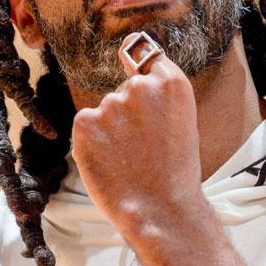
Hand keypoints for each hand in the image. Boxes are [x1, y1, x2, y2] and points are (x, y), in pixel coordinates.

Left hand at [70, 37, 206, 237]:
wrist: (158, 208)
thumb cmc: (173, 172)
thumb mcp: (181, 123)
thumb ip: (159, 97)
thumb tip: (131, 67)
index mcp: (172, 84)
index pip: (146, 56)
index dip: (138, 66)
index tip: (132, 66)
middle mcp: (141, 86)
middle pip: (123, 90)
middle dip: (126, 113)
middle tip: (141, 147)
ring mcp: (111, 103)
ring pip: (104, 112)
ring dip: (109, 131)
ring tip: (128, 160)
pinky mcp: (85, 122)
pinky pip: (85, 125)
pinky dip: (92, 142)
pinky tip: (110, 162)